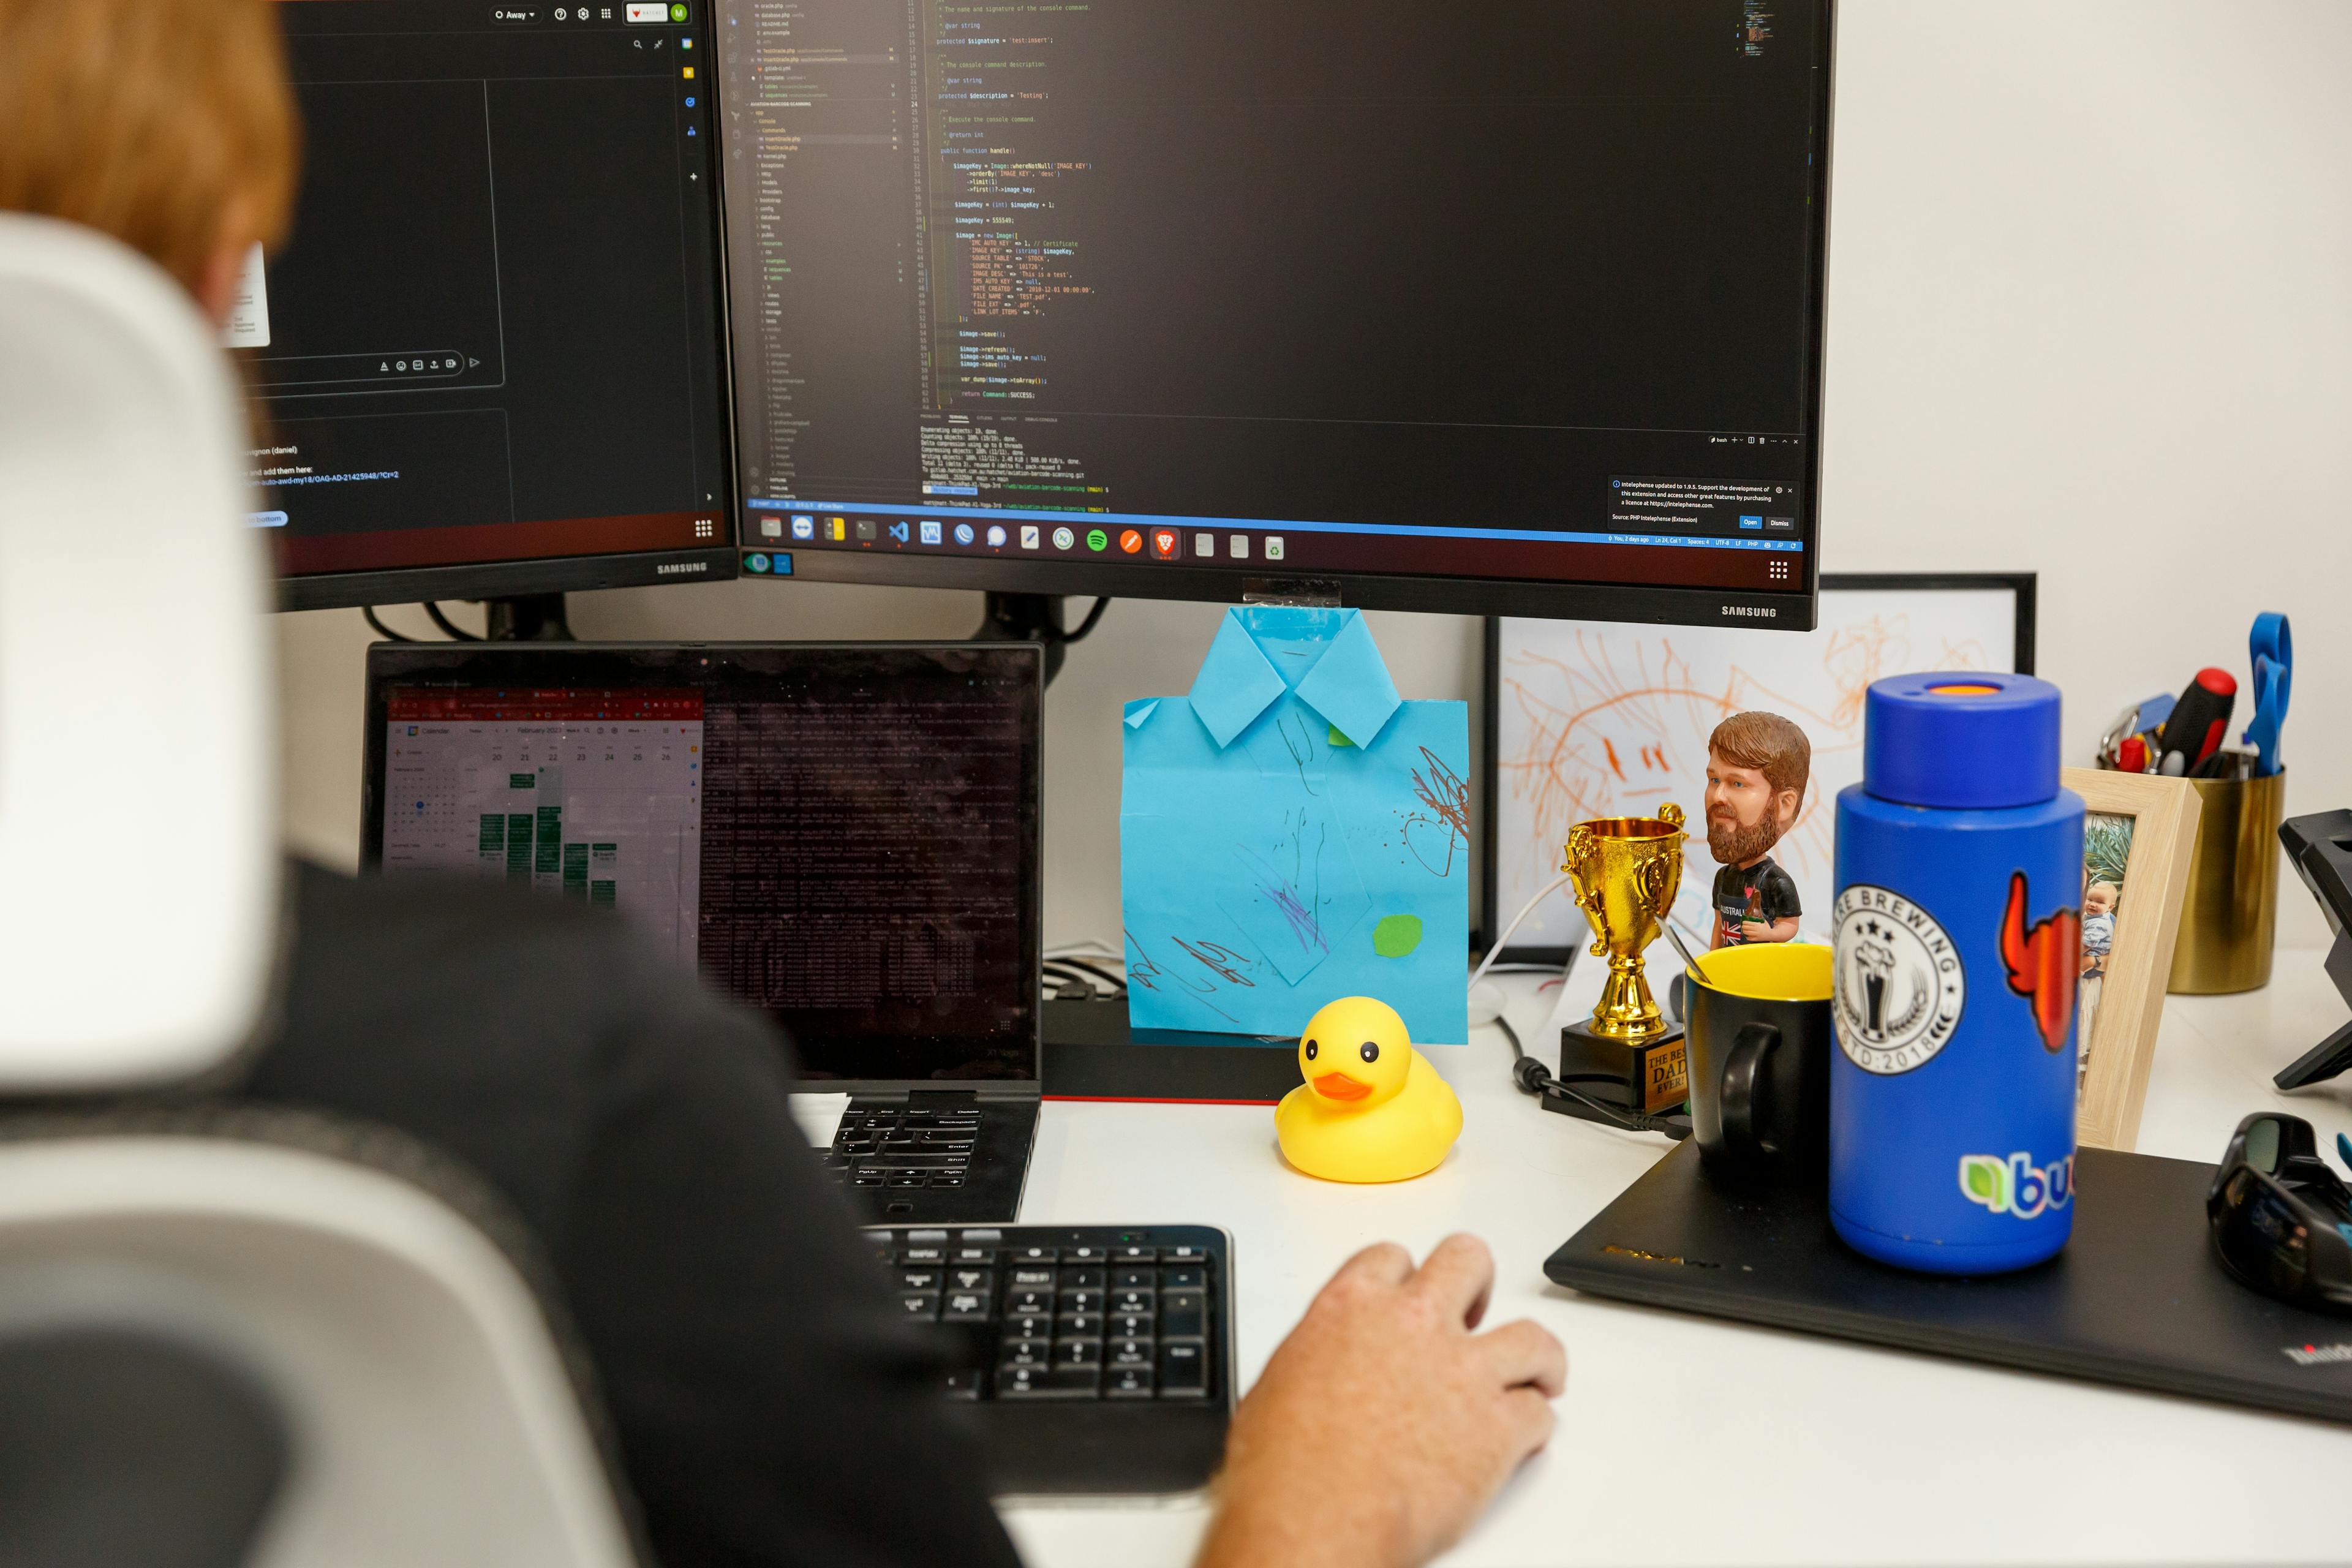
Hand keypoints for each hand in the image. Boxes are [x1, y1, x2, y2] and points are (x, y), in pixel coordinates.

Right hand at [1195, 1235, 1565, 1567]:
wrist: (1316, 1517)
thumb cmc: (1284, 1466)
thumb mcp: (1278, 1384)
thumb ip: (1320, 1358)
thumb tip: (1323, 1374)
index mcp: (1352, 1306)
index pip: (1393, 1259)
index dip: (1407, 1278)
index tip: (1412, 1295)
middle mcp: (1413, 1323)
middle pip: (1468, 1262)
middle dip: (1478, 1286)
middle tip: (1477, 1313)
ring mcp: (1463, 1371)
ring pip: (1532, 1337)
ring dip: (1535, 1358)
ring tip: (1536, 1375)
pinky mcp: (1498, 1428)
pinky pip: (1539, 1413)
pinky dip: (1534, 1427)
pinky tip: (1521, 1440)